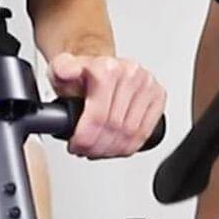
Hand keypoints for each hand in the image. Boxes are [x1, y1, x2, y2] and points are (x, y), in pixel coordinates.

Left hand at [47, 53, 165, 158]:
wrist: (99, 67)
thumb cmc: (82, 74)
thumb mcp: (61, 70)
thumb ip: (61, 69)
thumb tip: (65, 71)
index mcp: (107, 68)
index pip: (98, 116)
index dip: (85, 139)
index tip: (76, 145)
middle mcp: (130, 73)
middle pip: (115, 126)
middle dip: (97, 146)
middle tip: (85, 151)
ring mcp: (147, 84)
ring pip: (132, 133)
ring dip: (113, 149)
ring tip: (99, 151)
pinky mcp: (158, 95)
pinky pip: (145, 131)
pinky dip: (130, 146)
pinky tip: (116, 148)